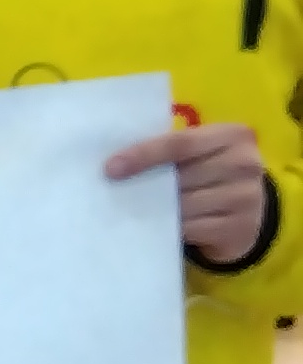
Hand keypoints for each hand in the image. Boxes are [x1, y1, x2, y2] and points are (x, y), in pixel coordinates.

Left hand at [109, 115, 270, 269]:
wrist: (253, 208)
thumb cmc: (213, 172)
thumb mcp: (202, 153)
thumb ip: (173, 150)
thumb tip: (118, 162)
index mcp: (233, 135)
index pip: (180, 144)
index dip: (144, 154)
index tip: (111, 168)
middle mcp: (245, 164)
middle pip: (181, 176)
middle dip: (145, 185)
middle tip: (114, 192)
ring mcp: (247, 198)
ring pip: (184, 205)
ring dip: (153, 208)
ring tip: (129, 208)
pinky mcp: (240, 228)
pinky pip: (192, 228)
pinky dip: (168, 227)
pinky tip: (154, 226)